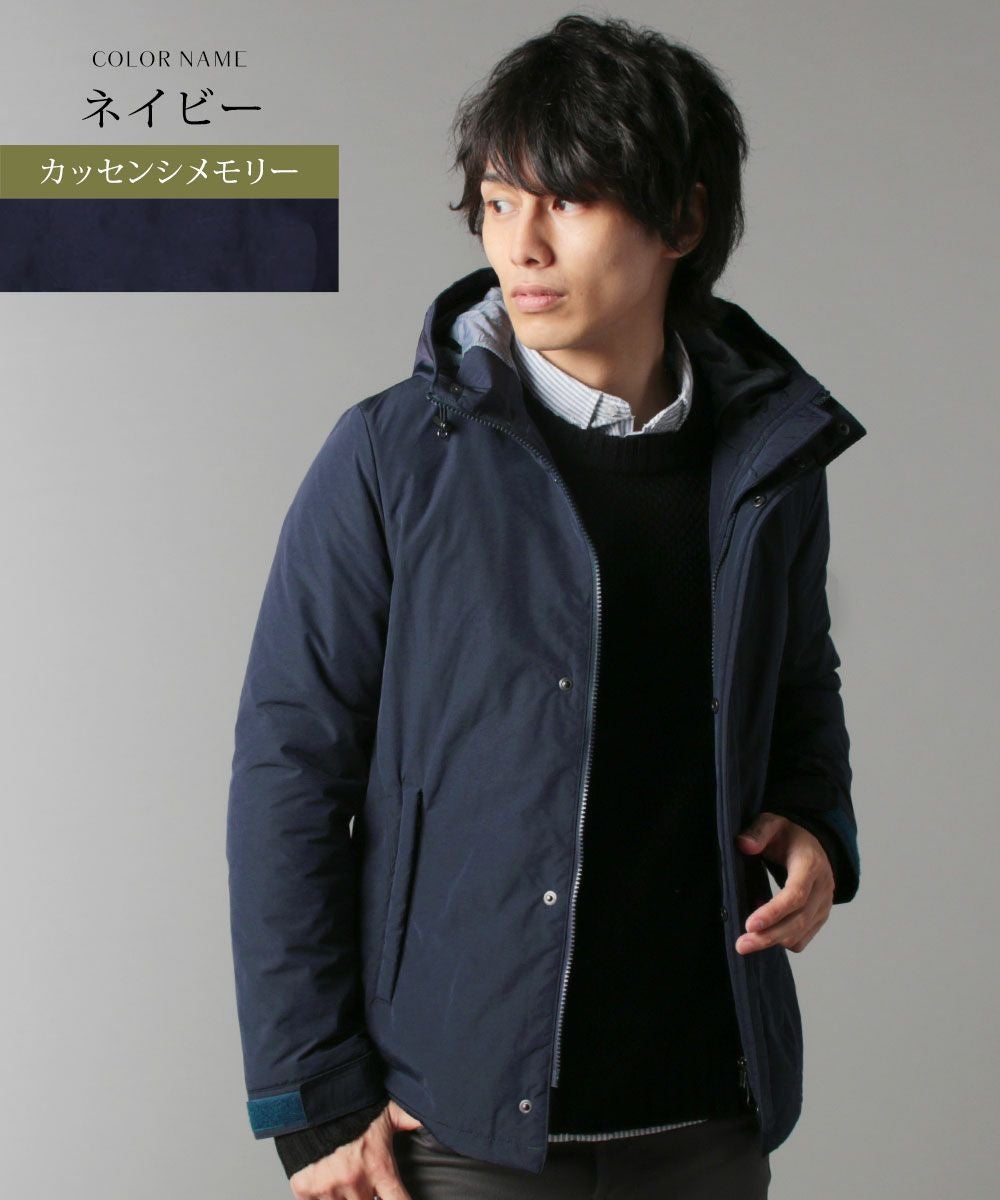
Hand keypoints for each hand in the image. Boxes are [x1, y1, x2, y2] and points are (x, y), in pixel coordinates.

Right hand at [289, 1098, 423, 1199]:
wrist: (309, 1098)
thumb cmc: (351, 1105)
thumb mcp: (386, 1113)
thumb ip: (408, 1121)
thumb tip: (433, 1120)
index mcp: (379, 1167)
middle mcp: (355, 1182)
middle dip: (368, 1196)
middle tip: (364, 1180)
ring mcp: (328, 1189)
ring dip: (345, 1196)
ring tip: (344, 1178)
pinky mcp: (305, 1190)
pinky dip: (321, 1196)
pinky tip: (325, 1182)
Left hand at [733, 812, 833, 954]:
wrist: (813, 843)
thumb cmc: (788, 834)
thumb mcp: (772, 822)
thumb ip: (758, 832)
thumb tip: (744, 845)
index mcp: (810, 865)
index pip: (795, 895)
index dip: (773, 912)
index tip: (750, 925)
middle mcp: (822, 888)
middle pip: (797, 921)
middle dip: (768, 936)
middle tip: (741, 945)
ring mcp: (824, 906)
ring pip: (800, 934)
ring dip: (773, 941)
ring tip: (746, 941)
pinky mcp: (820, 917)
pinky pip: (802, 938)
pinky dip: (783, 940)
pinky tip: (764, 931)